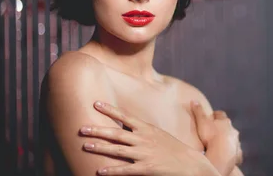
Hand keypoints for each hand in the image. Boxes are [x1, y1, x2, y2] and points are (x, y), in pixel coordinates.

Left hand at [80, 101, 219, 175]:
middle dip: (98, 129)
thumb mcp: (160, 134)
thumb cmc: (174, 149)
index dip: (109, 110)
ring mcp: (144, 154)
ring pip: (117, 150)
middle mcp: (144, 139)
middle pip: (116, 133)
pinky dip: (112, 170)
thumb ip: (144, 130)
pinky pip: (125, 169)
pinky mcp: (147, 168)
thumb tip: (128, 125)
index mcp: (147, 129)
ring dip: (100, 147)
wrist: (191, 164)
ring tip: (85, 145)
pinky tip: (99, 171)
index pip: (125, 116)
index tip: (95, 103)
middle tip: (81, 127)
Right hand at [191, 101, 242, 165]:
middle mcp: (233, 129)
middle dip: (223, 127)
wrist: (222, 154)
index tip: (211, 116)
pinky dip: (232, 151)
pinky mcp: (238, 152)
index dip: (216, 115)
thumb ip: (198, 112)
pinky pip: (236, 151)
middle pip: (228, 126)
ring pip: (233, 138)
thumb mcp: (202, 122)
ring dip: (228, 139)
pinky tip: (229, 155)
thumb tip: (194, 100)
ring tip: (221, 144)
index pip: (220, 114)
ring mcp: (236, 141)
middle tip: (215, 131)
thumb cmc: (211, 136)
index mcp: (224, 121)